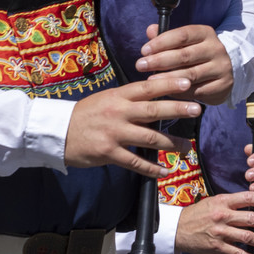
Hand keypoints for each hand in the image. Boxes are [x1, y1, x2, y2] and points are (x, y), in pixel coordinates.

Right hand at [64, 75, 197, 177]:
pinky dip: (151, 168)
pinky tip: (164, 171)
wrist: (56, 132)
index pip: (147, 88)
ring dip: (170, 143)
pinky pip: (135, 162)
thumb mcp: (107, 99)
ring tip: (186, 147)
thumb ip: (131, 99)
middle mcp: (118, 112)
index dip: (168, 84)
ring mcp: (114, 133)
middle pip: (153, 110)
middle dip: (177, 109)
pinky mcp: (108, 153)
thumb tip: (159, 96)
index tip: (188, 82)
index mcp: (118, 96)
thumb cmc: (86, 114)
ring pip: (148, 137)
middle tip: (197, 109)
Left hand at [137, 24, 233, 104]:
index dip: (161, 42)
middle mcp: (216, 48)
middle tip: (140, 66)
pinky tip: (166, 92)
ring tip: (150, 81)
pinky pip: (197, 90)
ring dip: (167, 78)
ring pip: (190, 74)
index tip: (144, 51)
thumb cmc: (195, 57)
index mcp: (205, 33)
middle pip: (185, 55)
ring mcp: (222, 67)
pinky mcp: (223, 85)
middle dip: (159, 61)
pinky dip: (179, 92)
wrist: (221, 74)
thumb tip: (150, 30)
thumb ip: (166, 38)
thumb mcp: (183, 44)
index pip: (182, 35)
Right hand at [173, 191, 253, 253]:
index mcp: (223, 202)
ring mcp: (221, 232)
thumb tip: (253, 204)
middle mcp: (223, 216)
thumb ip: (232, 203)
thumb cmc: (197, 214)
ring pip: (248, 236)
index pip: (249, 198)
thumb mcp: (214, 201)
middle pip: (252, 218)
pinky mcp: (217, 247)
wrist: (177, 229)